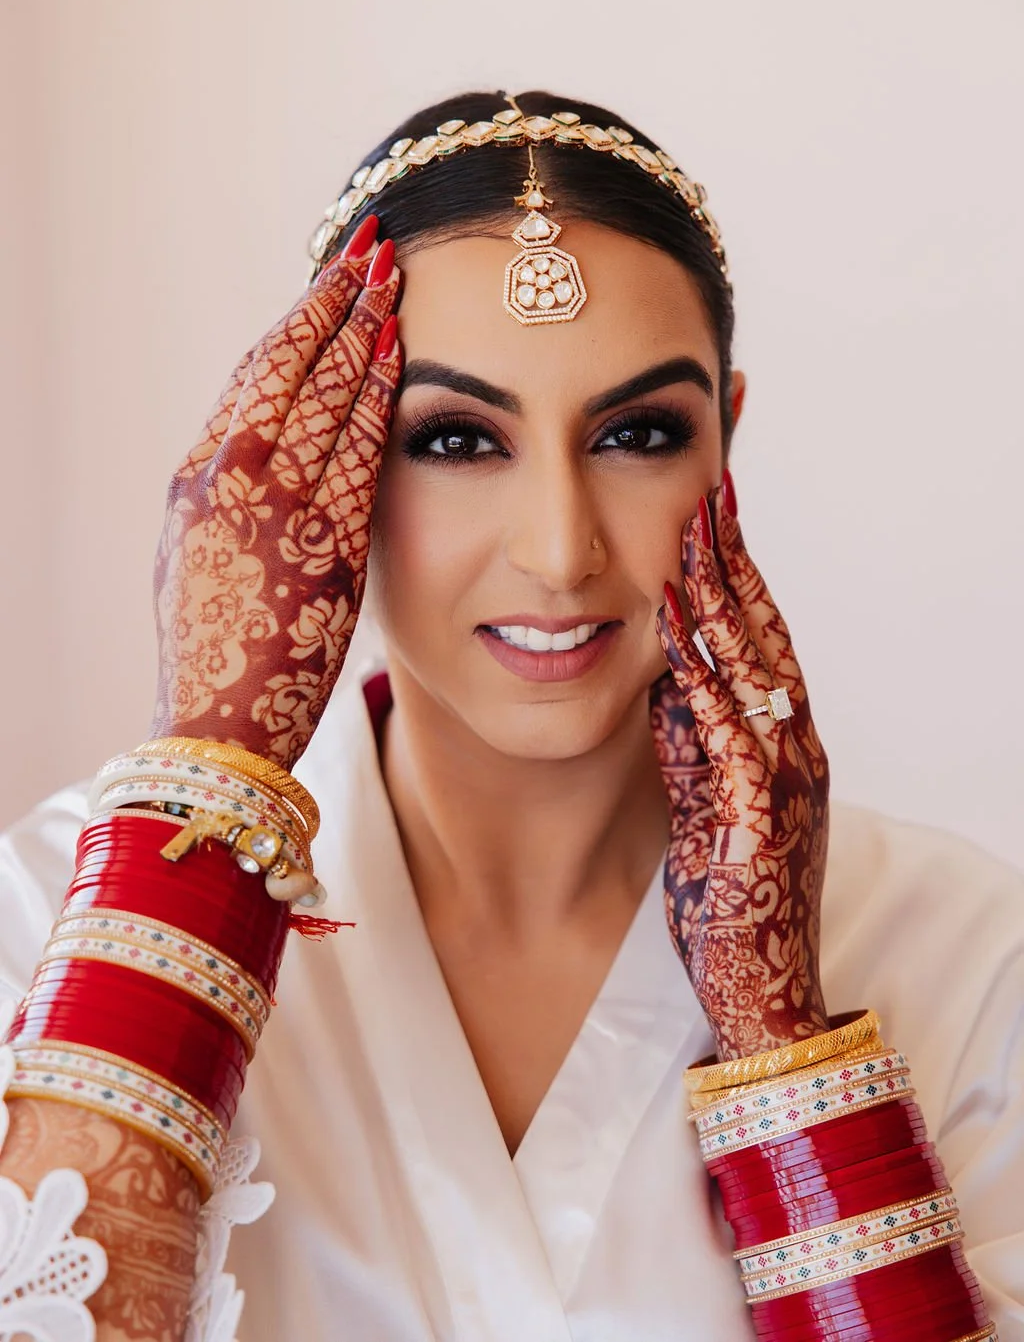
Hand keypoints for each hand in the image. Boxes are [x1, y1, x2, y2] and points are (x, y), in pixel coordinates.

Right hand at [151, 223, 400, 767]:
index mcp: (201, 479)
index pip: (254, 375)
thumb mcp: (215, 561)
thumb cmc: (221, 654)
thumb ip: (245, 504)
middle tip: (372, 245)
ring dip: (357, 328)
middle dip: (331, 299)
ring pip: (316, 392)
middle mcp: (227, 478)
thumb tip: (278, 459)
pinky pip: (348, 449)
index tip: (330, 278)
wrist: (215, 728)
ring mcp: (270, 505)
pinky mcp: (316, 539)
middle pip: (285, 364)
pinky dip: (371, 394)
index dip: (296, 319)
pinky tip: (400, 354)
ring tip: (393, 275)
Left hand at [649, 472, 829, 1059]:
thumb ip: (692, 742)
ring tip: (695, 526)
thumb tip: (665, 679)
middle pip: (766, 633)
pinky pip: (727, 726)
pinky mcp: (754, 815)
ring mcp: (782, 780)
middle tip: (712, 484)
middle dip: (736, 558)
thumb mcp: (706, 804)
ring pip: (755, 665)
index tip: (713, 514)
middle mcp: (794, 750)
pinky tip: (675, 621)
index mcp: (785, 745)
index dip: (739, 574)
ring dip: (722, 592)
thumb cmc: (731, 901)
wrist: (765, 994)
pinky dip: (703, 667)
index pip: (765, 640)